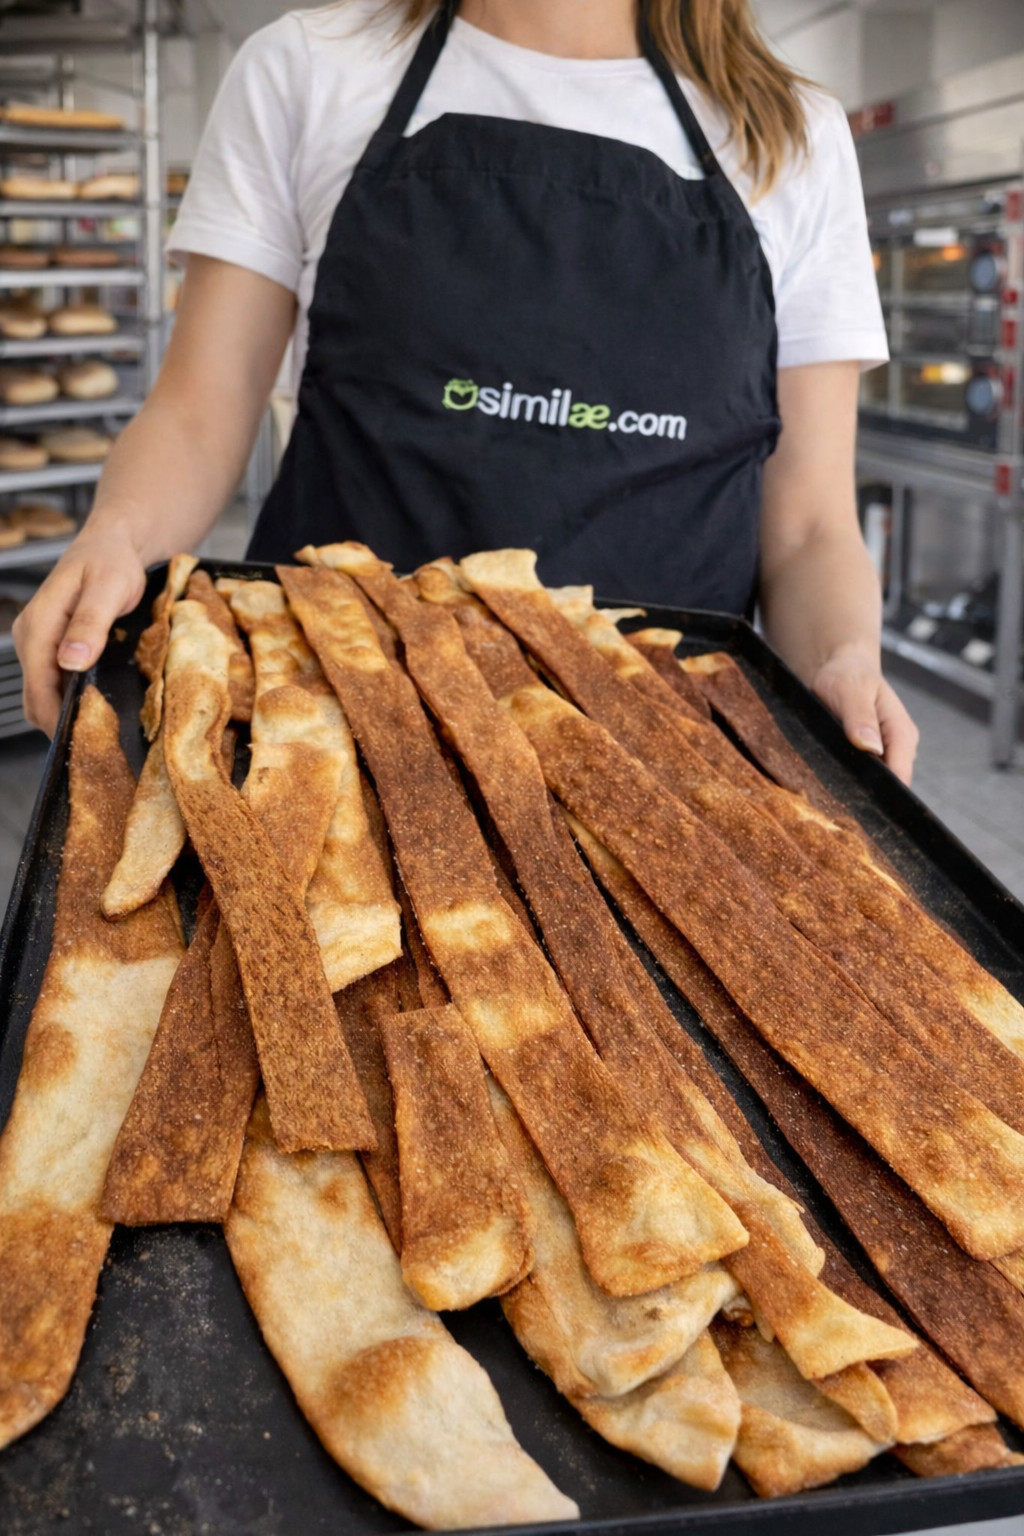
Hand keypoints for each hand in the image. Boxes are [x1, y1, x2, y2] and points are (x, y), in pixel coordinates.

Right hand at [13, 527, 146, 736]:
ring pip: (41, 692)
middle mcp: (31, 636)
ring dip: (63, 711)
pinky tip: (93, 704)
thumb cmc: (111, 561)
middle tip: (97, 743)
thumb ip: (89, 624)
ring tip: (99, 728)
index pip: (38, 687)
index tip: (83, 741)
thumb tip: (70, 660)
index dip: (57, 719)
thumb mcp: (108, 588)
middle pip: (35, 697)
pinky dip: (67, 697)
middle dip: (60, 722)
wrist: (112, 544)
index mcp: (39, 625)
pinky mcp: (50, 645)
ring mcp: (38, 642)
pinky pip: (52, 681)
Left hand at [811, 648, 918, 784]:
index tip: (854, 795)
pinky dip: (847, 776)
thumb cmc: (847, 675)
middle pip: (887, 784)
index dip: (881, 790)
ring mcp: (885, 753)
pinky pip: (861, 774)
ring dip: (853, 784)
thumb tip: (871, 747)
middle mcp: (898, 747)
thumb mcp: (850, 690)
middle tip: (834, 792)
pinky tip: (830, 775)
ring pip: (873, 782)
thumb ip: (860, 717)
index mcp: (901, 732)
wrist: (841, 669)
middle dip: (864, 791)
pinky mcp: (870, 756)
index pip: (900, 774)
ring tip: (829, 782)